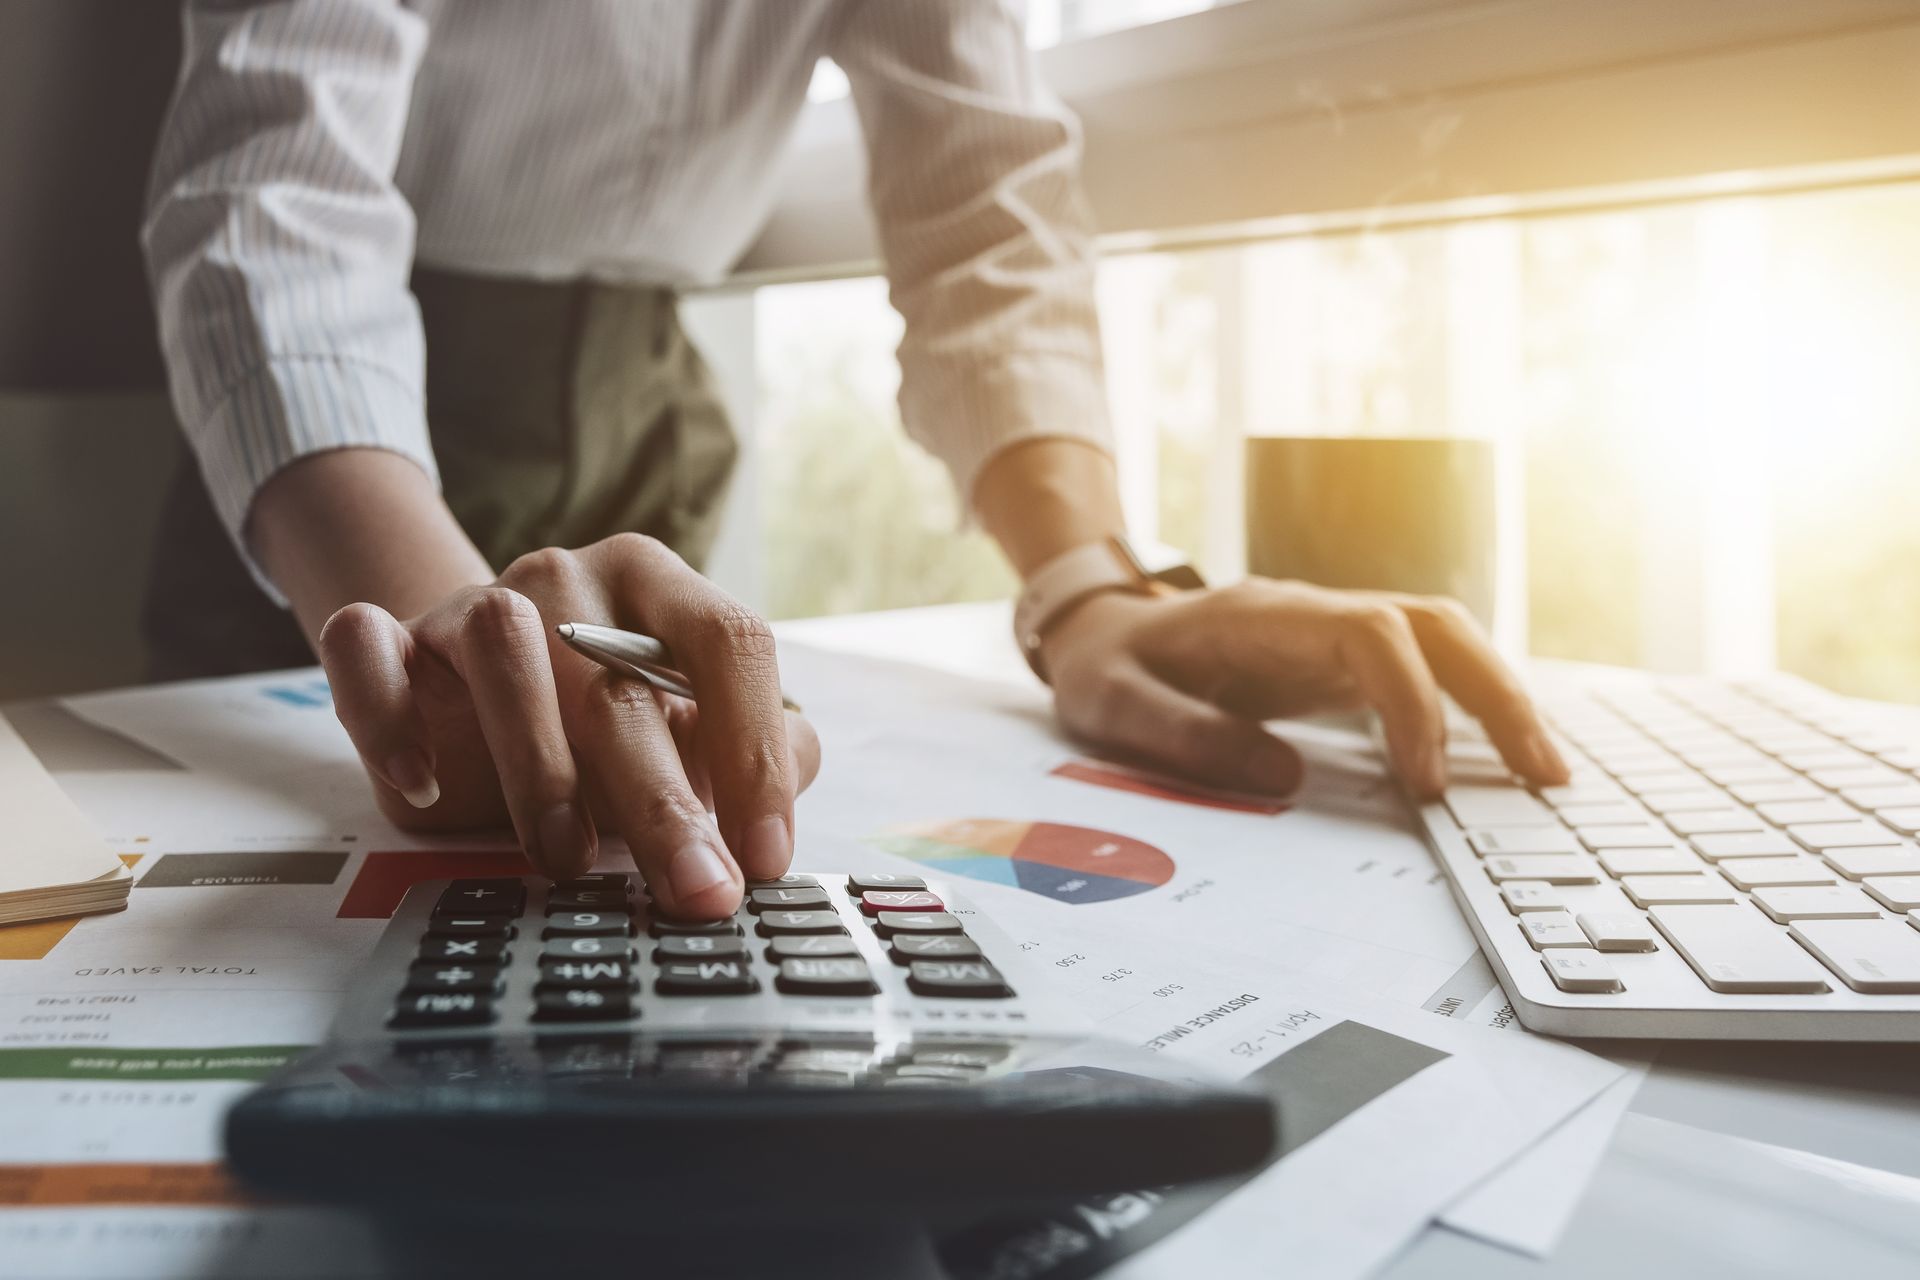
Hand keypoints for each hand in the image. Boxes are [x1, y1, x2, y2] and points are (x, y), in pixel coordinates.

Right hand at [314, 534, 819, 917]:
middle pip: (619, 678)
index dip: (756, 750)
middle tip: (696, 890)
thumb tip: (796, 778)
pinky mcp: (392, 638)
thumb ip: (753, 750)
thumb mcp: (686, 732)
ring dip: (540, 762)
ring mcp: (471, 600)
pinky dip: (388, 714)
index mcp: (657, 585)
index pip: (729, 640)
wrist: (472, 680)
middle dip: (665, 800)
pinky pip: (367, 650)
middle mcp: (569, 580)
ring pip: (502, 645)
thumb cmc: (603, 720)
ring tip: (566, 857)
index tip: (765, 855)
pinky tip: (424, 790)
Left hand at [1040, 579, 1568, 799]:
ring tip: (1546, 774)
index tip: (1426, 782)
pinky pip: (1423, 672)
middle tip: (1544, 775)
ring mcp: (1333, 635)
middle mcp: (1315, 615)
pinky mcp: (1340, 662)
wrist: (1099, 628)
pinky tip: (1497, 761)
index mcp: (1265, 617)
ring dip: (1499, 699)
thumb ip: (1184, 736)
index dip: (1414, 702)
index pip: (1374, 634)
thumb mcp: (1113, 703)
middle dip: (1497, 694)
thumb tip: (1283, 779)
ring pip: (1443, 643)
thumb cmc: (1108, 666)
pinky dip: (1468, 709)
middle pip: (1435, 626)